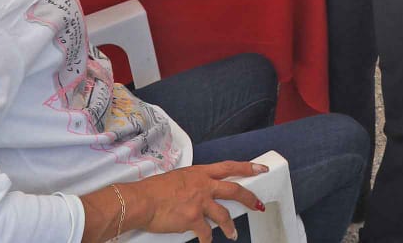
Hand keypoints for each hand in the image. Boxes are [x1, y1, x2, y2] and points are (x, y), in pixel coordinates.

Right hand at [132, 162, 266, 242]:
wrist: (143, 201)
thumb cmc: (153, 190)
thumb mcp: (177, 178)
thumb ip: (192, 184)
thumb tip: (197, 193)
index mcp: (199, 173)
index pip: (228, 167)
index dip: (246, 168)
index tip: (260, 168)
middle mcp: (203, 186)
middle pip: (234, 190)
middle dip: (249, 199)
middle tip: (257, 205)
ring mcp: (200, 202)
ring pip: (224, 216)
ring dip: (230, 227)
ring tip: (232, 234)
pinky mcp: (194, 219)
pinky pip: (206, 233)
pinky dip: (207, 240)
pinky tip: (207, 242)